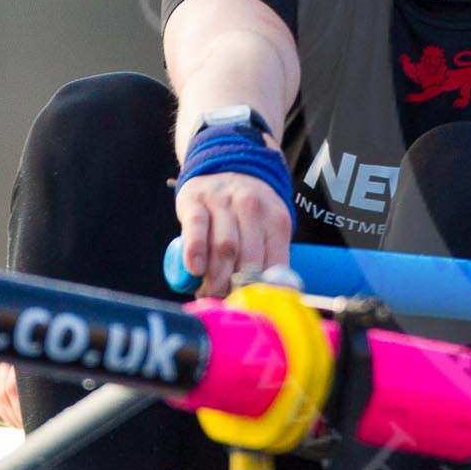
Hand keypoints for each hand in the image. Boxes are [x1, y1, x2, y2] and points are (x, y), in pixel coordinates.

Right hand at [173, 170, 292, 296]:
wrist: (227, 160)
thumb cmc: (249, 208)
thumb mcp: (268, 225)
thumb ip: (268, 256)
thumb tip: (268, 299)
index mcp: (276, 220)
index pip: (275, 261)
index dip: (262, 290)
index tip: (251, 309)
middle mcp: (252, 209)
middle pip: (248, 257)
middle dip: (235, 288)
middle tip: (224, 304)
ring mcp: (224, 202)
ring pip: (224, 246)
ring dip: (215, 277)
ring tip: (207, 293)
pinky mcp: (196, 199)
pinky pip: (196, 227)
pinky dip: (195, 251)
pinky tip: (194, 270)